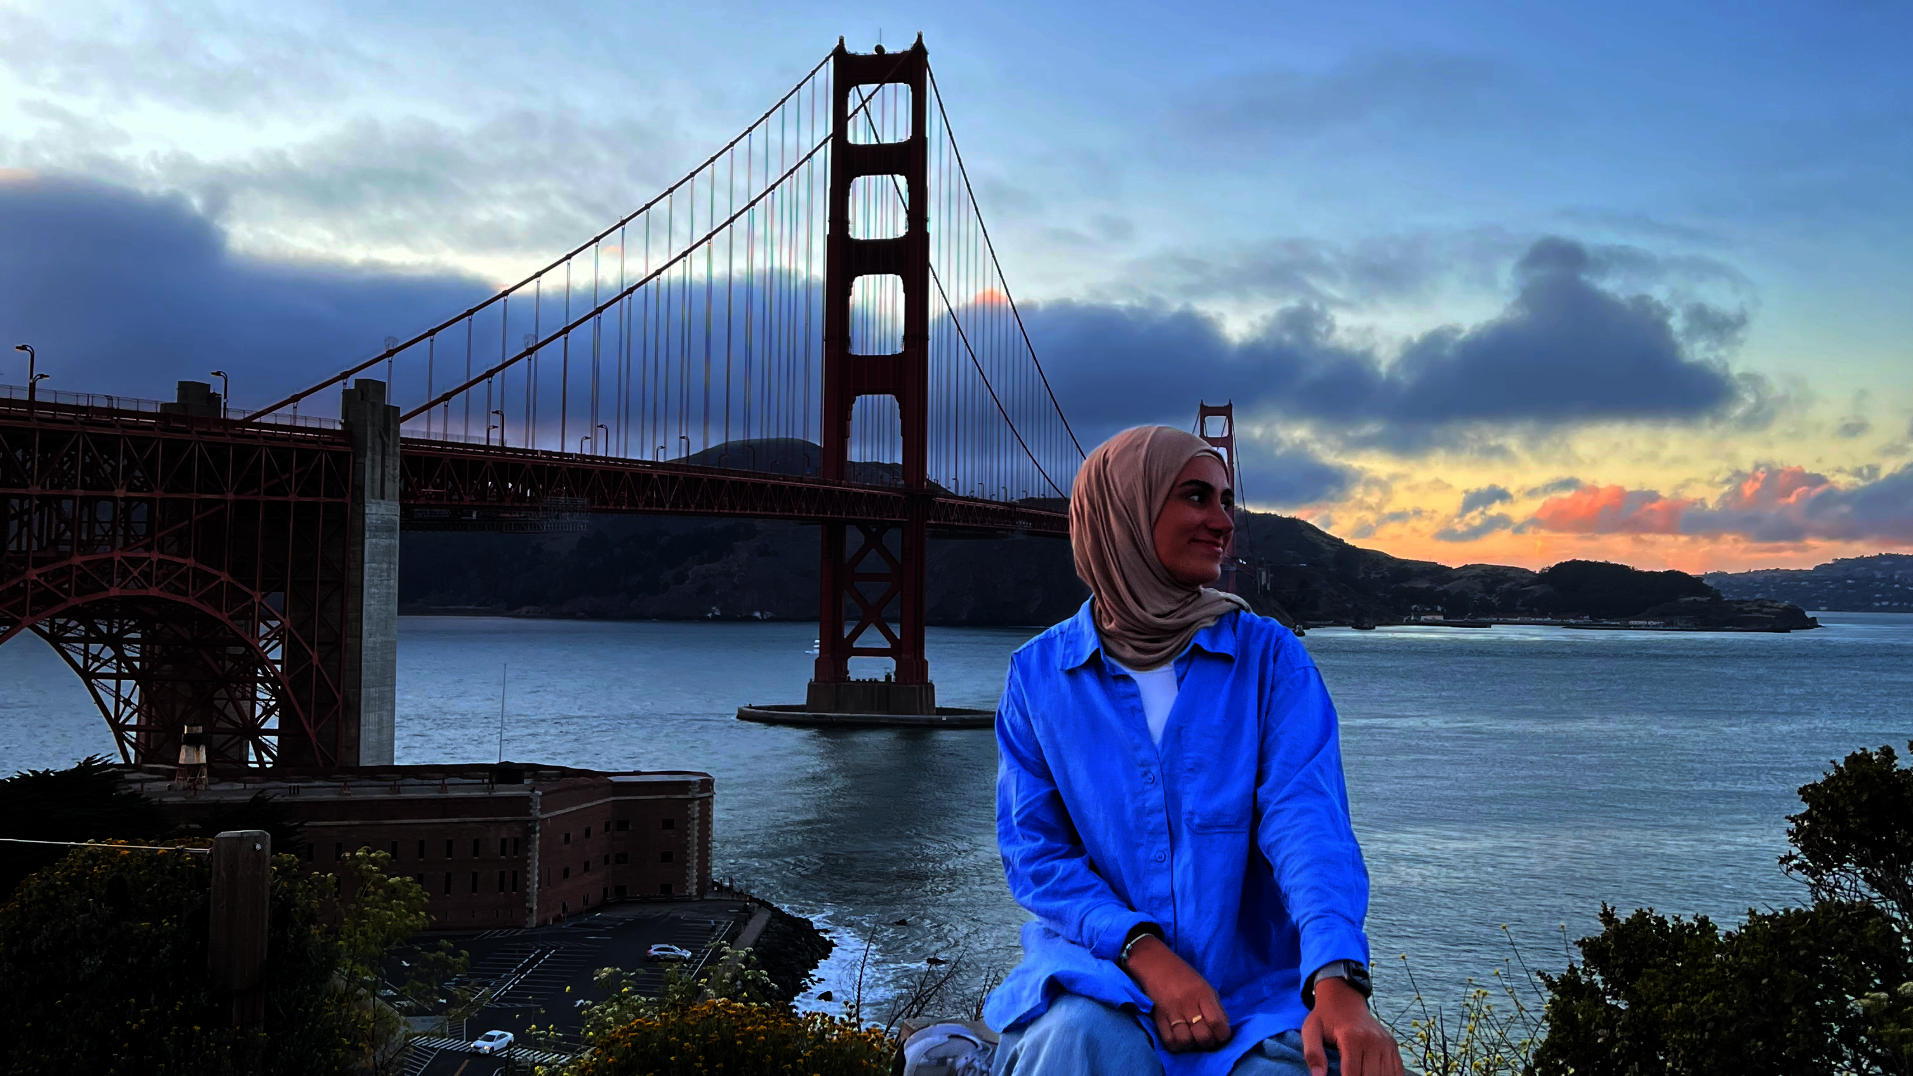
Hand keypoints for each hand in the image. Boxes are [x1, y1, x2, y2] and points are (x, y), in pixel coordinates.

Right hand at [1121, 935, 1232, 1051]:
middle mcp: (1188, 1004)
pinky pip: (1169, 1040)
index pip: (1218, 1023)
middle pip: (1203, 1036)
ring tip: (1193, 1041)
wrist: (1153, 963)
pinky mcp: (1158, 1017)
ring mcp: (1172, 1011)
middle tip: (1207, 1040)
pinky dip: (1176, 1045)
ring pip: (1186, 1041)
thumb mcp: (1204, 985)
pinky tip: (1180, 1041)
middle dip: (1208, 1043)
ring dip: (1192, 1045)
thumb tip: (1223, 1027)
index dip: (1223, 1035)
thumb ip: (1215, 1006)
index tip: (1222, 1036)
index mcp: (1203, 994)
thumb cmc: (1182, 973)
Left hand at [1301, 977, 1404, 1075]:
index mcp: (1351, 1037)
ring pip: (1386, 1075)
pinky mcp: (1392, 1045)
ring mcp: (1385, 1043)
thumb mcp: (1311, 1030)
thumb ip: (1313, 1053)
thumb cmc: (1325, 1017)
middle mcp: (1373, 1040)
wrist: (1344, 998)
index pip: (1352, 1074)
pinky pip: (1397, 1070)